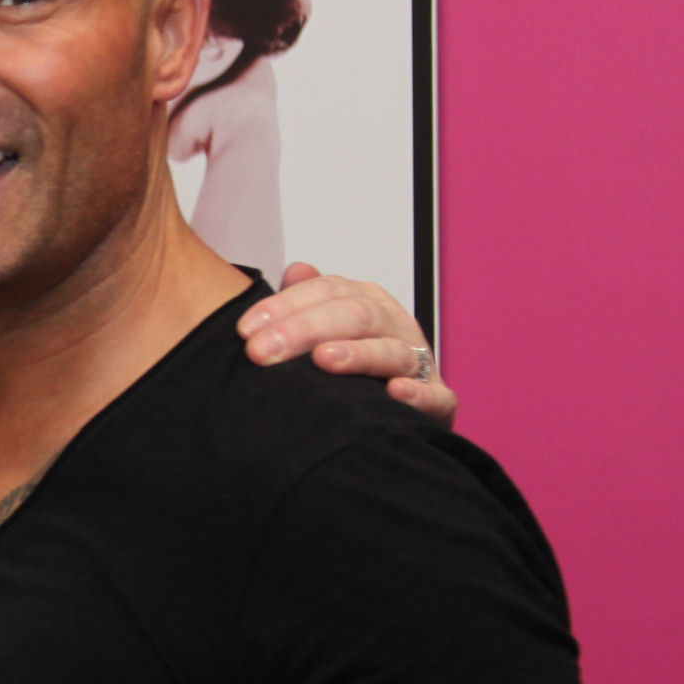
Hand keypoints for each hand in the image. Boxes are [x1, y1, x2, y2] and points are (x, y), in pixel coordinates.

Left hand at [239, 262, 457, 426]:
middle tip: (262, 351)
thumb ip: (307, 301)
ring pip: (392, 351)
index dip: (286, 306)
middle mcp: (395, 326)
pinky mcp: (438, 401)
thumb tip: (296, 269)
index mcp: (368, 302)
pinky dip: (416, 394)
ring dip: (357, 354)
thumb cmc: (352, 369)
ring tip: (323, 359)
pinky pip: (434, 396)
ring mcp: (418, 362)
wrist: (390, 414)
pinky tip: (393, 393)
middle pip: (355, 315)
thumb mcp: (324, 330)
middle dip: (305, 330)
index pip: (328, 291)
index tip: (245, 329)